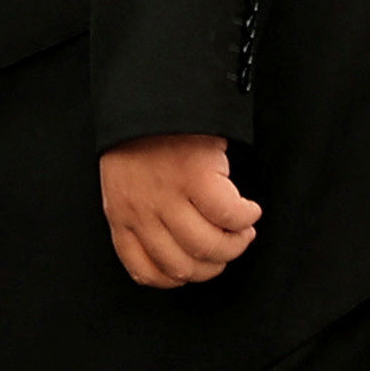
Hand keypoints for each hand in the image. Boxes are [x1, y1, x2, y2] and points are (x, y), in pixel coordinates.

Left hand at [101, 134, 259, 289]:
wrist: (155, 93)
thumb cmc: (144, 136)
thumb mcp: (127, 182)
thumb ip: (142, 215)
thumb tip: (178, 247)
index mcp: (121, 214)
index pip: (144, 270)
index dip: (177, 277)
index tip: (197, 265)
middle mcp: (141, 210)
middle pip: (183, 266)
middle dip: (213, 264)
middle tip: (228, 246)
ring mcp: (168, 195)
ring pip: (209, 247)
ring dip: (234, 244)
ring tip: (242, 229)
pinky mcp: (197, 178)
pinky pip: (229, 216)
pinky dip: (246, 218)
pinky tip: (248, 209)